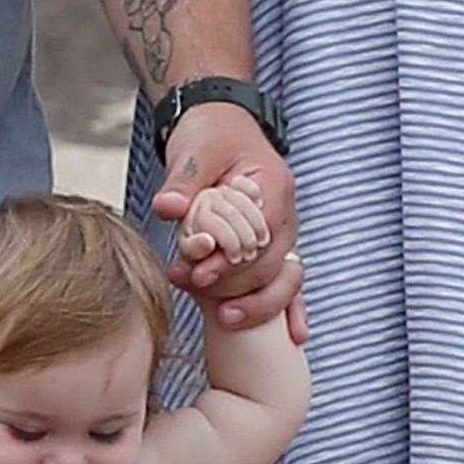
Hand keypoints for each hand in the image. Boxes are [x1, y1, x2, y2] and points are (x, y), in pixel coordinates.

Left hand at [152, 99, 298, 334]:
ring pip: (285, 279)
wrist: (222, 126)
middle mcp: (286, 214)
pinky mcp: (275, 248)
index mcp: (273, 186)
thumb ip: (183, 182)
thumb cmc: (210, 136)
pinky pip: (290, 282)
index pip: (259, 234)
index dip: (231, 259)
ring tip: (224, 318)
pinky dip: (291, 308)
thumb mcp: (194, 150)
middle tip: (197, 290)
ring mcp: (285, 234)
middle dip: (235, 283)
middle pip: (272, 263)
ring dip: (258, 302)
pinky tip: (295, 338)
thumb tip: (168, 208)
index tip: (198, 273)